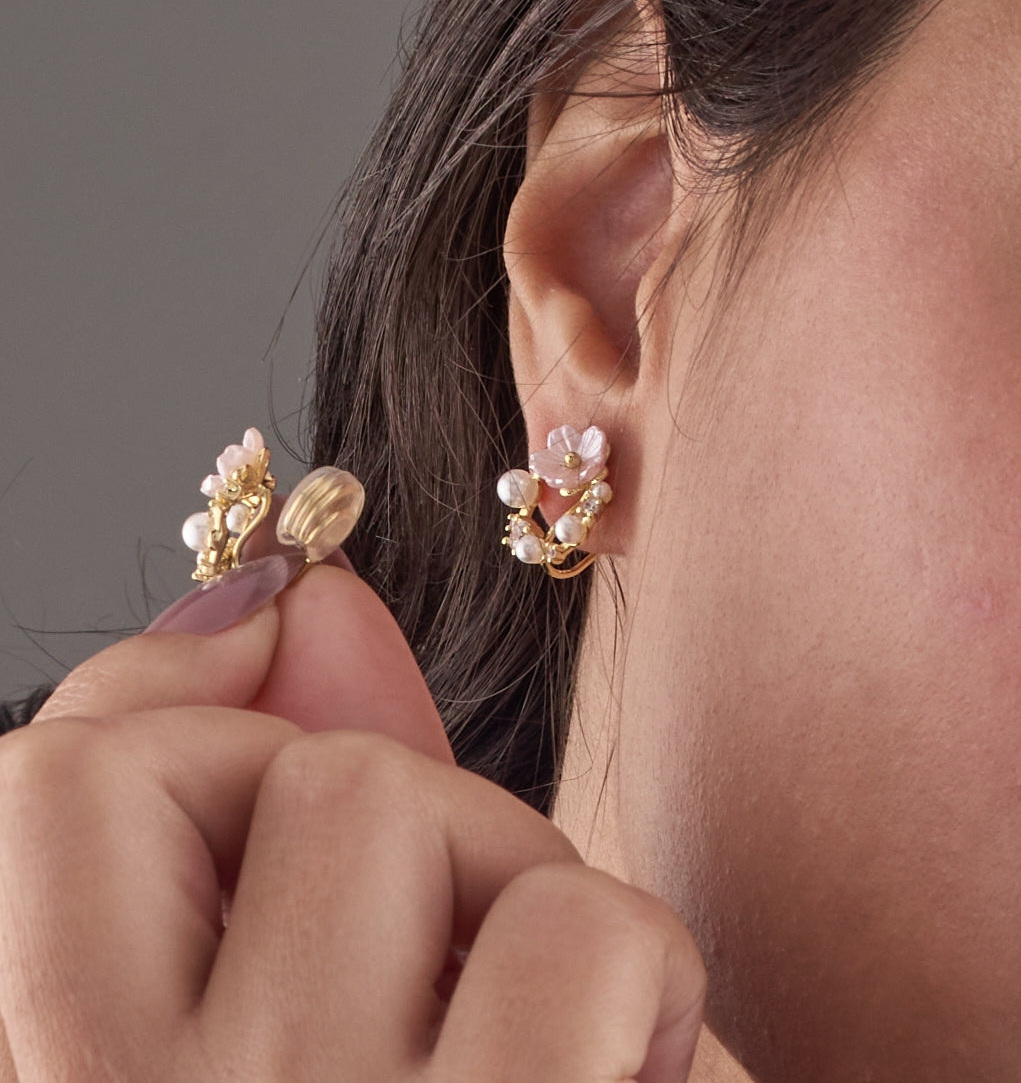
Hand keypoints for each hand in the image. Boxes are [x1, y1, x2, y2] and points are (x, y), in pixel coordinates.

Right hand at [0, 566, 704, 1079]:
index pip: (60, 784)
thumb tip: (293, 590)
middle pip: (314, 776)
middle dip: (421, 825)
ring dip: (528, 896)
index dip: (201, 718)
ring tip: (543, 1047)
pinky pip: (590, 940)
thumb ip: (237, 806)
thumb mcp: (237, 1026)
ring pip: (432, 815)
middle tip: (452, 980)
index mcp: (42, 1079)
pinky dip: (648, 992)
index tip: (282, 708)